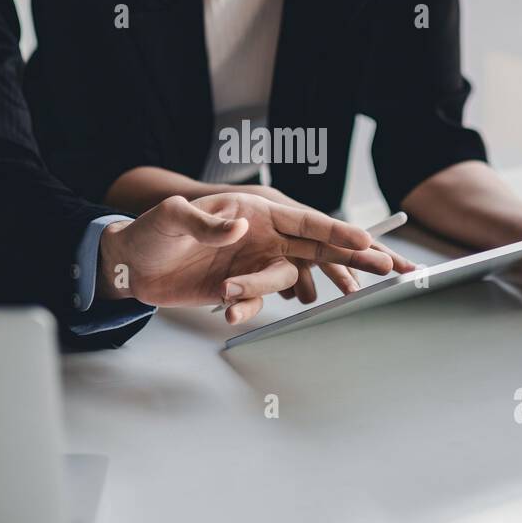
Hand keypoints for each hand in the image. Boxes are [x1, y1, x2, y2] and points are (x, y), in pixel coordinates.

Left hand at [97, 193, 395, 323]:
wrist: (131, 263)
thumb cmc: (152, 229)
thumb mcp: (173, 218)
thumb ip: (207, 222)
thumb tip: (240, 227)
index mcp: (256, 210)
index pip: (307, 222)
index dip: (339, 232)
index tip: (367, 243)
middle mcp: (263, 236)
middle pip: (320, 249)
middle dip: (354, 259)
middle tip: (390, 269)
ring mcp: (254, 264)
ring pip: (283, 280)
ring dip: (261, 291)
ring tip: (226, 295)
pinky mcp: (239, 289)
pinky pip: (257, 303)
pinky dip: (245, 309)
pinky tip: (225, 311)